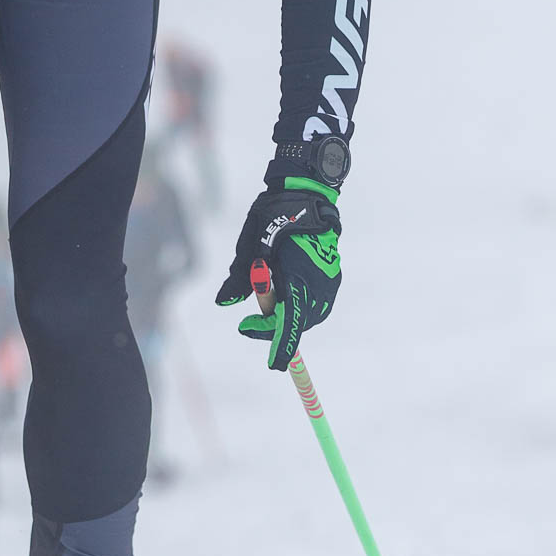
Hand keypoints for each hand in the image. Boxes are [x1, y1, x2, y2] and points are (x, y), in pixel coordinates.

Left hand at [216, 179, 340, 370]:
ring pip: (309, 313)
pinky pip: (315, 301)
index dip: (280, 343)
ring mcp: (329, 279)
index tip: (273, 364)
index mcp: (299, 275)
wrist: (307, 191)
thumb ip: (241, 278)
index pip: (291, 321)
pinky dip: (298, 305)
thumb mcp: (251, 244)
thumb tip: (224, 303)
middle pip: (300, 321)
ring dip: (288, 316)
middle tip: (249, 324)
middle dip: (276, 328)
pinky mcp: (331, 275)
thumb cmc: (275, 213)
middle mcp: (319, 281)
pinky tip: (283, 293)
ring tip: (266, 297)